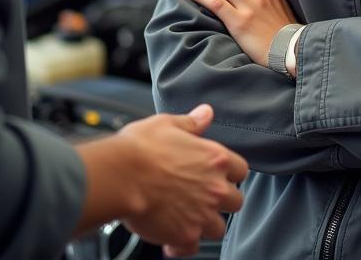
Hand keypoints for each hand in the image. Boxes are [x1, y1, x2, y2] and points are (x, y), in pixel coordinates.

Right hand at [118, 104, 246, 255]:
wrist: (120, 175)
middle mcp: (214, 188)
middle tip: (202, 195)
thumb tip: (205, 114)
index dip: (229, 172)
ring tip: (186, 216)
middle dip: (221, 200)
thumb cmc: (141, 148)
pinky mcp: (185, 235)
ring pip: (218, 228)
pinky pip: (193, 248)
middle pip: (235, 201)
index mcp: (214, 158)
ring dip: (205, 223)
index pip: (240, 169)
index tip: (217, 173)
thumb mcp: (167, 124)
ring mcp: (202, 214)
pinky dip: (184, 246)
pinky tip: (171, 238)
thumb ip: (191, 123)